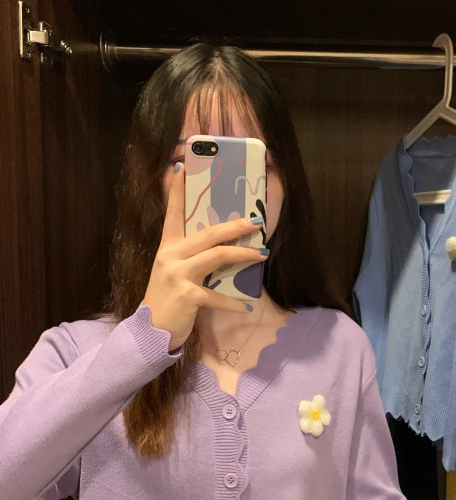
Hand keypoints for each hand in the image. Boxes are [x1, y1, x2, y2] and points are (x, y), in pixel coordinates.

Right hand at [141, 162, 266, 350]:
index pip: (173, 215)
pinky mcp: (187, 295)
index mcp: (167, 248)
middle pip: (208, 234)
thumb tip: (222, 249)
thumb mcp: (174, 273)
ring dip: (243, 256)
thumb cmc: (167, 301)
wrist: (149, 331)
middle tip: (256, 221)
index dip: (177, 192)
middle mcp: (171, 256)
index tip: (182, 168)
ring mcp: (178, 275)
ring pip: (217, 256)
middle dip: (235, 226)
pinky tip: (245, 307)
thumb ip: (191, 259)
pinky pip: (217, 296)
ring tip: (262, 254)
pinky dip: (233, 303)